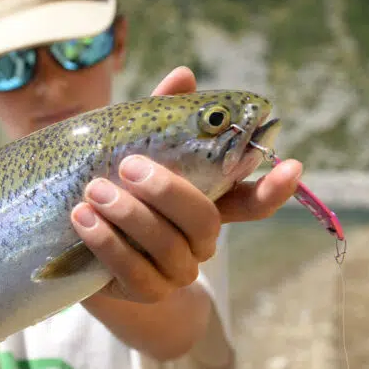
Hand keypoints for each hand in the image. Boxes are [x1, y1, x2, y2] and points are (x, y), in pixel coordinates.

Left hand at [72, 66, 301, 302]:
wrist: (76, 250)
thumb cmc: (113, 189)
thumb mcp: (131, 150)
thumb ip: (158, 117)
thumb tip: (184, 76)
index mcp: (206, 204)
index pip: (252, 201)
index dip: (273, 188)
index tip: (292, 165)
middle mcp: (199, 241)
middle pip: (204, 220)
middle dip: (168, 192)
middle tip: (129, 167)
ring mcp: (175, 270)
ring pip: (167, 246)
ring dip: (129, 216)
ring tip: (93, 191)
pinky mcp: (144, 292)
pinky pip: (134, 273)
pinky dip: (108, 243)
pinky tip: (84, 219)